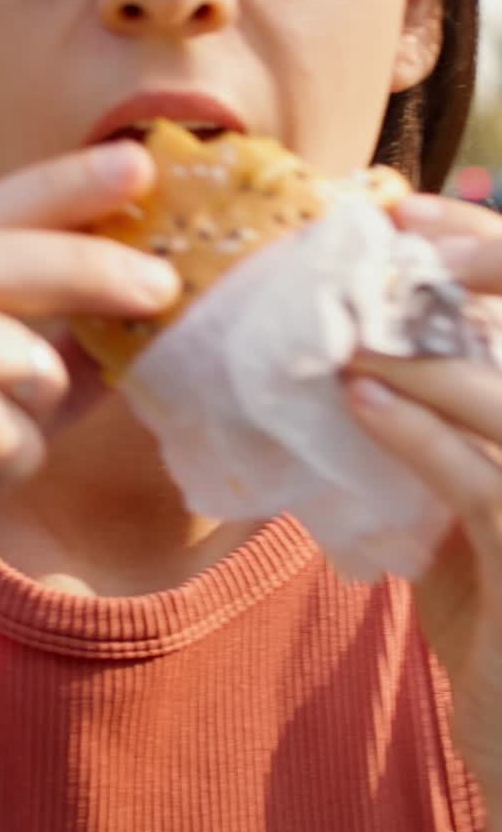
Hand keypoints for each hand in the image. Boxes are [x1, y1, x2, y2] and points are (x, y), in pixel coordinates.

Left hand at [344, 194, 501, 802]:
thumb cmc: (495, 621)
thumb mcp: (465, 518)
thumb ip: (434, 445)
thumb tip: (352, 371)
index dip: (484, 247)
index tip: (401, 210)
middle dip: (460, 271)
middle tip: (376, 240)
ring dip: (421, 353)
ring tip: (345, 325)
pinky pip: (477, 478)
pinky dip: (414, 431)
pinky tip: (357, 397)